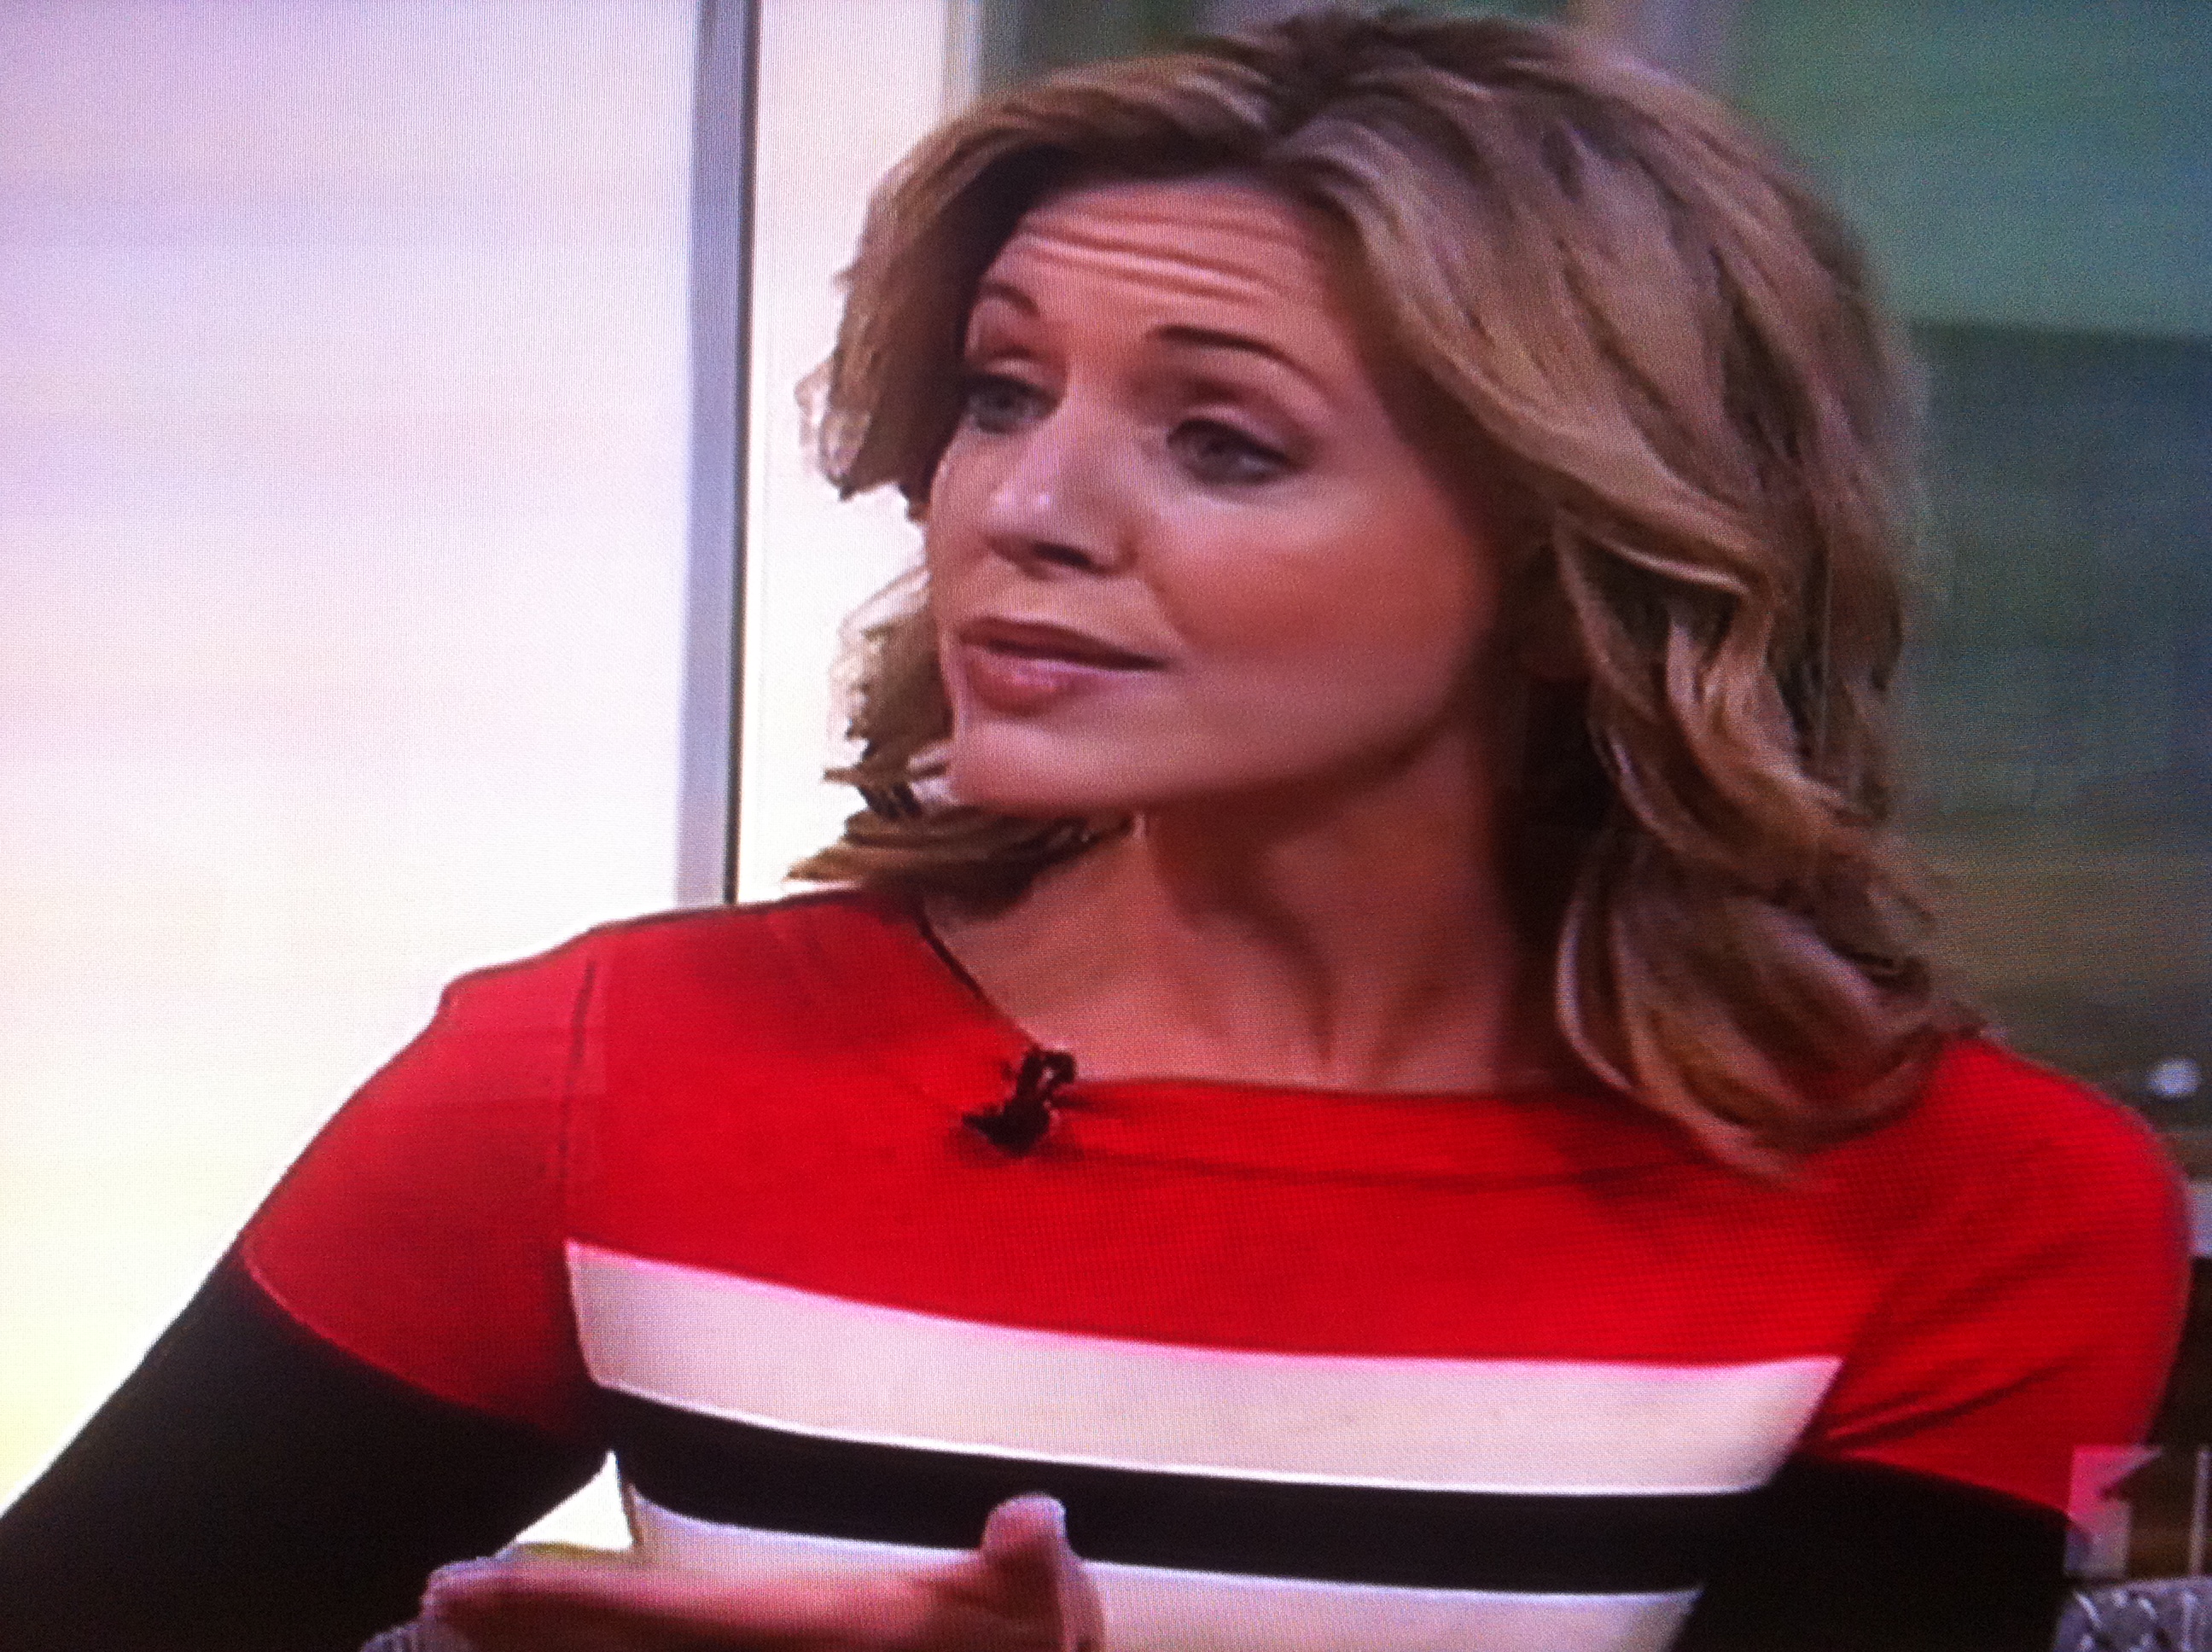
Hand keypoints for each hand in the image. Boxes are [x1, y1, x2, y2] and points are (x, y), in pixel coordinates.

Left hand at [419, 1494, 1105, 1651]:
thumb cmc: (1031, 1646)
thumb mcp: (1046, 1612)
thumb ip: (1035, 1571)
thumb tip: (1033, 1520)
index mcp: (800, 1631)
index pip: (655, 1617)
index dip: (554, 1604)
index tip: (461, 1588)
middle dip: (519, 1634)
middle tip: (423, 1607)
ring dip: (545, 1651)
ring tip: (455, 1628)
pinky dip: (605, 1651)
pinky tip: (564, 1651)